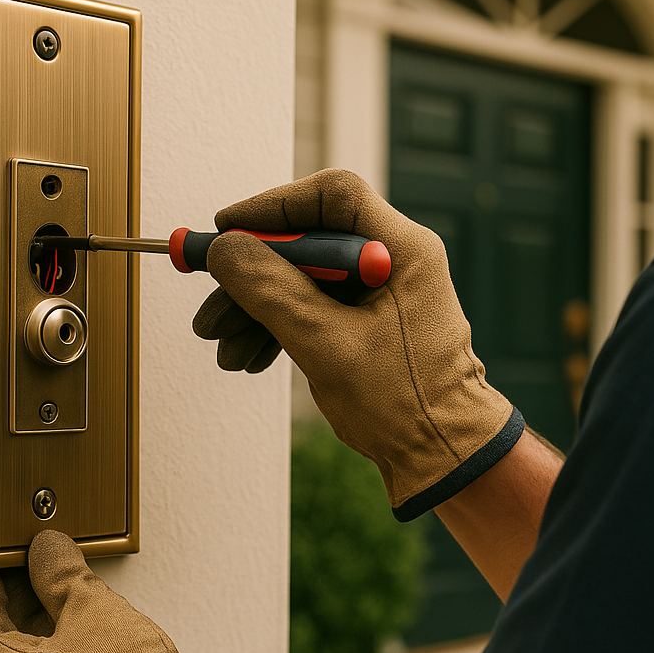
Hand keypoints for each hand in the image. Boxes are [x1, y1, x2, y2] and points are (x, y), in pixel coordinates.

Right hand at [193, 169, 522, 519]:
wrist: (442, 455)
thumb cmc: (405, 404)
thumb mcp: (324, 343)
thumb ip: (271, 290)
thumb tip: (224, 250)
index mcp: (403, 251)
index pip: (333, 197)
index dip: (274, 207)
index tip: (228, 231)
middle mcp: (395, 260)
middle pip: (309, 241)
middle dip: (254, 276)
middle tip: (211, 305)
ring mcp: (382, 289)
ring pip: (304, 277)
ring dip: (258, 308)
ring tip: (222, 346)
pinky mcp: (369, 318)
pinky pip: (315, 305)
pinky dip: (280, 326)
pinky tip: (249, 356)